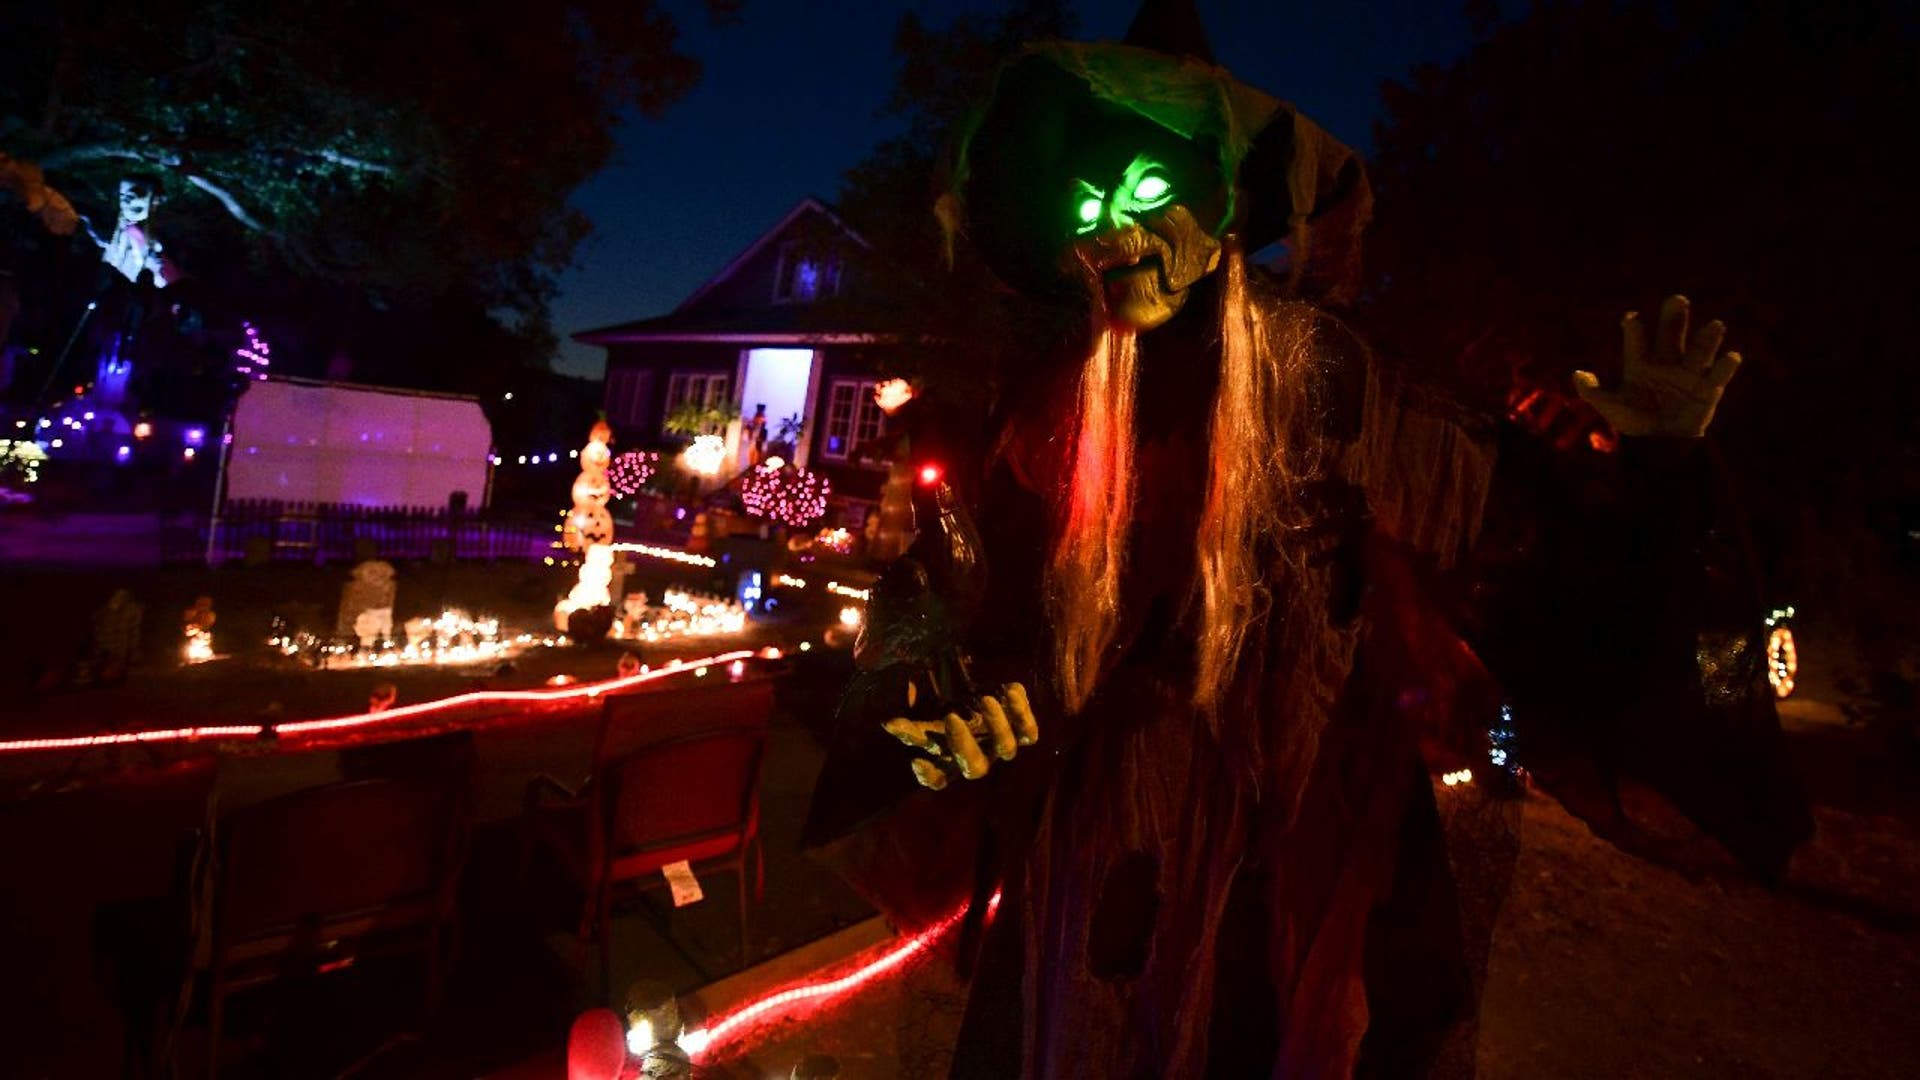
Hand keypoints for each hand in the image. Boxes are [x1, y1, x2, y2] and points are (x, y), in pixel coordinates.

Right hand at [881, 682, 1039, 788]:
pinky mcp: (1022, 731)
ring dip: (997, 724)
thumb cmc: (950, 712)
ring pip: (1007, 748)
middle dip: (963, 744)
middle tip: (950, 717)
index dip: (929, 775)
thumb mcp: (928, 719)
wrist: (983, 699)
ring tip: (984, 699)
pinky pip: (1029, 731)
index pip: (939, 779)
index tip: (916, 762)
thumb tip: (888, 724)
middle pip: (975, 768)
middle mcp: (980, 758)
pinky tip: (1009, 689)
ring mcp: (1002, 746)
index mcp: (952, 760)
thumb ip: (911, 726)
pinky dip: (1021, 711)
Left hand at [1573, 295, 1741, 437]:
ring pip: (1699, 349)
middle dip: (1674, 318)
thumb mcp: (1611, 408)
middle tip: (1678, 300)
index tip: (1630, 319)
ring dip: (1707, 338)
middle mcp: (1666, 361)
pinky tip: (1731, 356)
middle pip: (1671, 334)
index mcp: (1640, 362)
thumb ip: (1593, 392)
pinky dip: (1725, 366)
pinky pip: (1718, 375)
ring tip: (1715, 325)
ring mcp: (1688, 373)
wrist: (1660, 443)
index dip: (1633, 329)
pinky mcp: (1708, 389)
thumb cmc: (1634, 421)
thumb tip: (1577, 374)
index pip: (1636, 340)